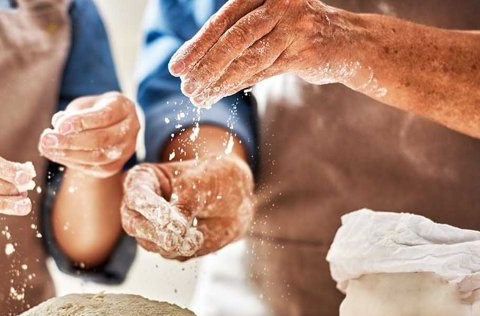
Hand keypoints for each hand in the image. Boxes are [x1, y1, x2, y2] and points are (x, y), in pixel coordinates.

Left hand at [39, 92, 139, 177]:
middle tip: (47, 139)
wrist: (111, 125)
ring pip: (98, 158)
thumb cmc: (95, 110)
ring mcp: (126, 151)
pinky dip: (72, 162)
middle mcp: (130, 130)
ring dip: (68, 154)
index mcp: (124, 108)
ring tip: (46, 148)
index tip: (59, 125)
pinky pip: (94, 168)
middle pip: (101, 139)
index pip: (104, 116)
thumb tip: (57, 124)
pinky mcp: (115, 166)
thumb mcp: (84, 104)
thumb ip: (73, 113)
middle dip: (71, 141)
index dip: (81, 122)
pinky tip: (56, 155)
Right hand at [121, 155, 254, 259]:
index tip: (168, 218)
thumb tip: (176, 229)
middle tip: (176, 237)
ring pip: (149, 244)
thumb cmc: (216, 179)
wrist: (236, 199)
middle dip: (155, 233)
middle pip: (133, 224)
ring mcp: (150, 228)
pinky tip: (199, 236)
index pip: (137, 195)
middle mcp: (140, 205)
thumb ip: (187, 202)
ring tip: (197, 236)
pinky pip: (169, 254)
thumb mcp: (204, 182)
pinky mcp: (164, 246)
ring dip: (174, 244)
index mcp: (144, 179)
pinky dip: (184, 249)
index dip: (150, 208)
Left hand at [169, 0, 363, 106]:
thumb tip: (191, 62)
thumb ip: (235, 35)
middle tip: (185, 87)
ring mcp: (295, 25)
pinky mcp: (306, 50)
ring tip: (198, 97)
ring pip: (248, 58)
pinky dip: (238, 85)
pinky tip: (219, 95)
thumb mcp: (266, 23)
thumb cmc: (296, 32)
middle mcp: (280, 2)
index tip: (176, 68)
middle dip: (204, 66)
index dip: (197, 45)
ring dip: (219, 81)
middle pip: (233, 39)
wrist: (348, 42)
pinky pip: (264, 72)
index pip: (223, 20)